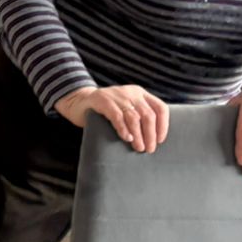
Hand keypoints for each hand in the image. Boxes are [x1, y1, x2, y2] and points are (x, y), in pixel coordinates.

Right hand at [56, 84, 170, 152]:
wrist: (79, 101)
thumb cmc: (106, 111)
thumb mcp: (126, 109)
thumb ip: (139, 118)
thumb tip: (155, 141)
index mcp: (140, 93)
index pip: (160, 108)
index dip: (163, 125)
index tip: (160, 140)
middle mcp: (131, 92)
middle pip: (148, 114)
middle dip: (151, 134)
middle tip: (149, 149)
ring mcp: (116, 95)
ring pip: (134, 117)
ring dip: (138, 135)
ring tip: (138, 148)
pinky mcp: (102, 100)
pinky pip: (117, 116)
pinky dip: (123, 129)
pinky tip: (126, 138)